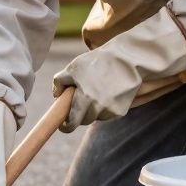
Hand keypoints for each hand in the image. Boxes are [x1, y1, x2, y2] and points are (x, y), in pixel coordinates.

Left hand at [52, 7, 185, 131]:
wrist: (128, 60)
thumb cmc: (98, 62)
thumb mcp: (74, 67)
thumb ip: (60, 82)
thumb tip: (57, 96)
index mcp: (84, 98)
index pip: (72, 123)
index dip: (66, 126)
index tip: (63, 124)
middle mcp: (98, 108)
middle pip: (84, 121)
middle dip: (79, 114)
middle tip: (80, 101)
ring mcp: (111, 111)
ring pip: (96, 117)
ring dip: (93, 110)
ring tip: (97, 91)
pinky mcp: (121, 111)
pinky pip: (107, 114)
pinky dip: (105, 107)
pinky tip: (108, 93)